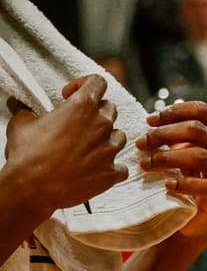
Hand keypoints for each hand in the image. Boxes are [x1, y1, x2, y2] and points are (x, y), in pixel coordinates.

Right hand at [2, 76, 123, 218]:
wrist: (32, 188)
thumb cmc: (27, 155)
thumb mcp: (21, 124)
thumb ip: (27, 110)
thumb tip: (21, 106)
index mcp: (82, 107)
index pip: (98, 82)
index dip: (84, 85)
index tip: (71, 96)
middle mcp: (102, 124)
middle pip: (109, 109)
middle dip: (94, 113)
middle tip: (77, 125)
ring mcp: (110, 149)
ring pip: (119, 136)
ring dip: (105, 139)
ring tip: (85, 148)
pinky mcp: (112, 172)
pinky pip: (121, 167)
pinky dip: (110, 167)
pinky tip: (95, 170)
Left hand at [141, 101, 206, 240]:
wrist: (186, 218)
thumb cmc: (177, 181)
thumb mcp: (173, 154)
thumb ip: (169, 137)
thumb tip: (152, 119)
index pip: (201, 111)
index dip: (174, 111)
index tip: (149, 121)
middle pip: (198, 130)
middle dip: (164, 134)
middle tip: (141, 143)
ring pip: (202, 155)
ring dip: (168, 158)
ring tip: (146, 164)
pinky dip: (185, 183)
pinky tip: (167, 185)